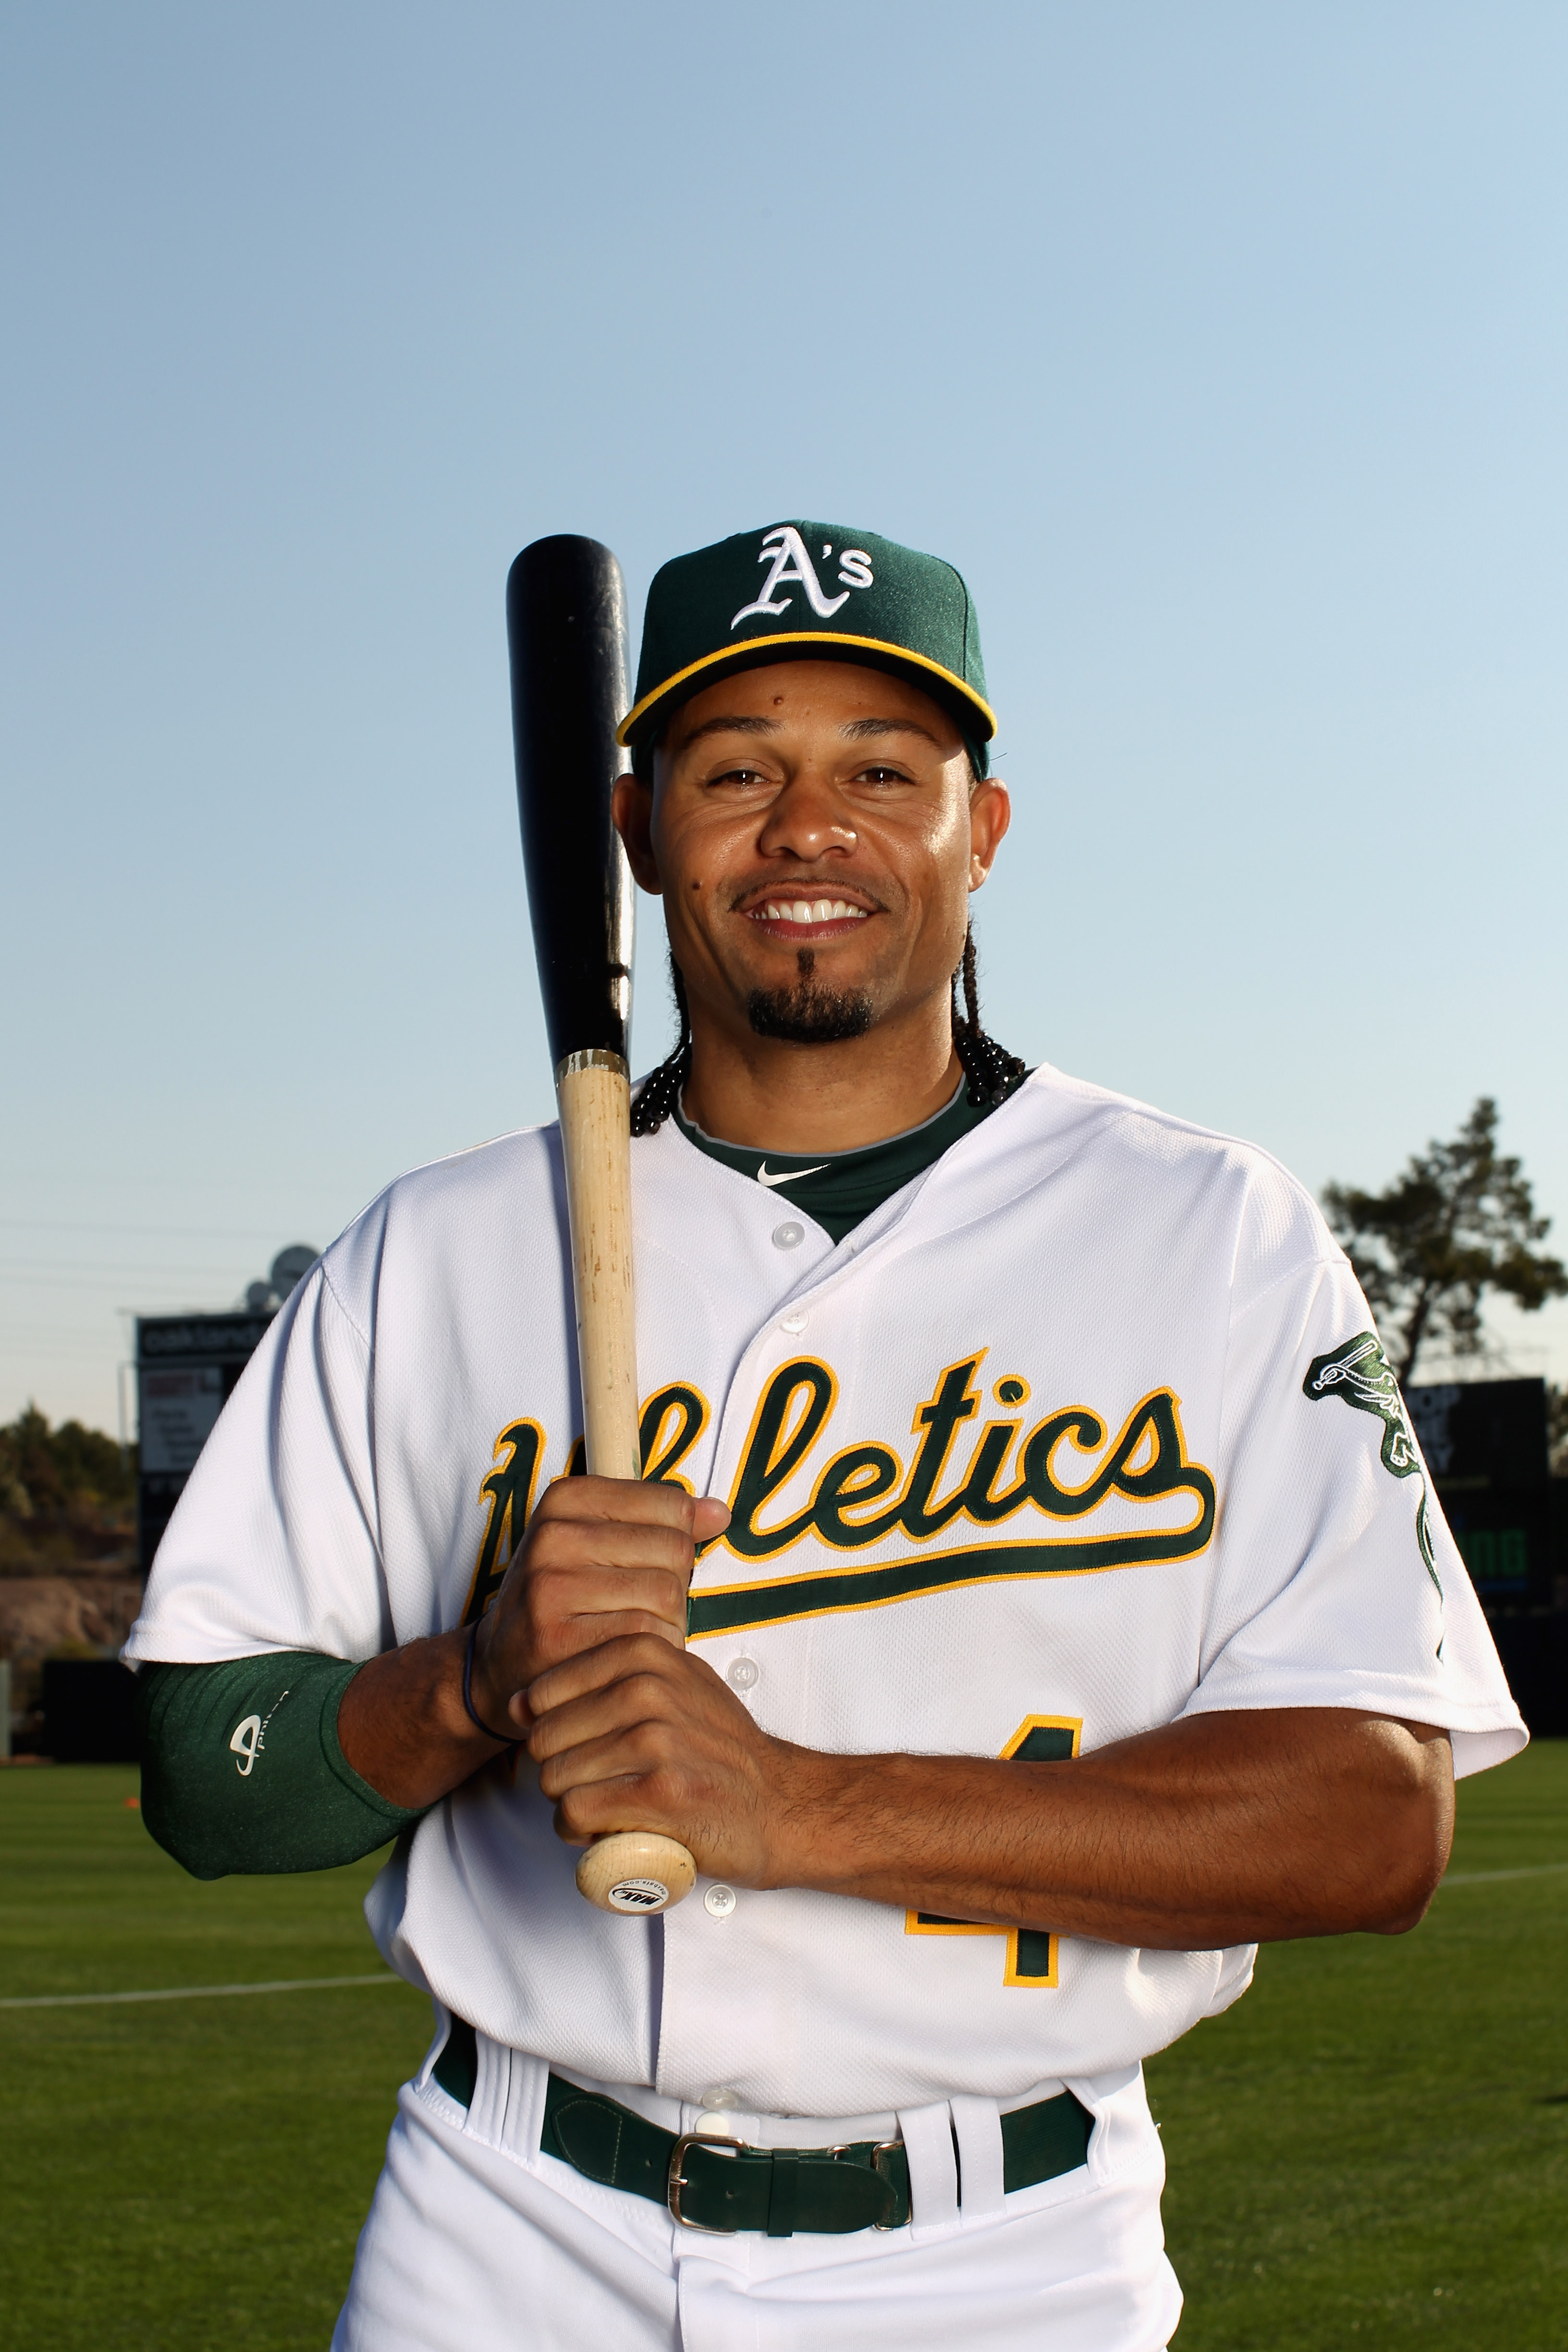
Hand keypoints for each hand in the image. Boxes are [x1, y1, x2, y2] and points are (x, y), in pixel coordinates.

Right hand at [468, 1476, 730, 1740]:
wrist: (500, 1663)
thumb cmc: (561, 1599)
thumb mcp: (600, 1541)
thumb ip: (661, 1522)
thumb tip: (718, 1514)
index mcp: (566, 1499)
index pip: (671, 1505)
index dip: (677, 1540)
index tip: (649, 1562)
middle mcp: (554, 1535)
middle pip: (674, 1550)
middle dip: (675, 1584)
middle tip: (643, 1604)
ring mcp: (552, 1586)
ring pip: (666, 1594)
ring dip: (669, 1621)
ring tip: (636, 1628)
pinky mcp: (558, 1638)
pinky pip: (647, 1636)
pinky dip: (653, 1649)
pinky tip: (628, 1652)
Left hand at [524, 1633, 821, 1886]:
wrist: (780, 1803)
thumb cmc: (720, 1749)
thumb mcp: (674, 1686)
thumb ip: (606, 1680)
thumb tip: (522, 1700)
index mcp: (644, 1654)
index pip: (544, 1692)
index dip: (551, 1730)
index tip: (579, 1748)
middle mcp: (647, 1689)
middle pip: (544, 1739)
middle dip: (559, 1770)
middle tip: (596, 1784)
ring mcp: (653, 1740)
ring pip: (555, 1778)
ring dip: (569, 1804)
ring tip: (607, 1806)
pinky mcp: (657, 1794)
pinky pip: (575, 1813)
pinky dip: (580, 1831)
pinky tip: (606, 1829)